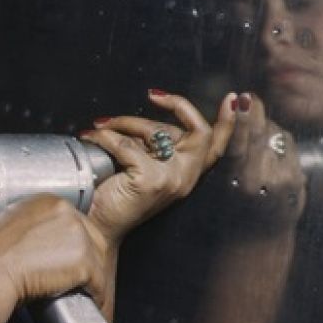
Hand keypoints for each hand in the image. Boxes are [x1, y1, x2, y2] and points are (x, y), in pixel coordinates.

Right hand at [0, 194, 110, 304]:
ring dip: (92, 278)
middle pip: (94, 239)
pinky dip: (95, 294)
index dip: (76, 244)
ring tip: (81, 292)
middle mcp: (68, 213)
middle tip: (77, 279)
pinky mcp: (83, 261)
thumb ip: (32, 226)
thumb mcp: (11, 225)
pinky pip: (99, 282)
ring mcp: (79, 236)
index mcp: (50, 201)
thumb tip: (42, 243)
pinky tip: (87, 300)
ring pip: (99, 260)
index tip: (70, 259)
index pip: (77, 222)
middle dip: (88, 260)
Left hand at [79, 88, 236, 243]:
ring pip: (157, 131)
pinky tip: (92, 137)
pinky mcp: (149, 181)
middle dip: (175, 105)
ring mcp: (170, 180)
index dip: (228, 122)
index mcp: (187, 174)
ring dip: (126, 120)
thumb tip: (147, 118)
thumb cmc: (115, 196)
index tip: (231, 98)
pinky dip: (104, 136)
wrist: (96, 227)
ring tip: (103, 125)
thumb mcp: (144, 165)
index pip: (216, 147)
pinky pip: (125, 144)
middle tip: (152, 96)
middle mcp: (185, 178)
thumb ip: (155, 145)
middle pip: (197, 130)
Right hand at [218, 92, 305, 232]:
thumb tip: (235, 106)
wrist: (258, 238)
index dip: (240, 118)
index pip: (239, 143)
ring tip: (254, 139)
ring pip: (275, 134)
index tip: (238, 98)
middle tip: (247, 97)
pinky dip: (278, 141)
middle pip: (260, 132)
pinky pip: (287, 145)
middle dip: (254, 111)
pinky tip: (270, 151)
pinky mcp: (297, 179)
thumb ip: (227, 149)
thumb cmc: (231, 205)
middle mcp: (259, 180)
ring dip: (265, 128)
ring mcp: (282, 179)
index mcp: (235, 180)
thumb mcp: (221, 180)